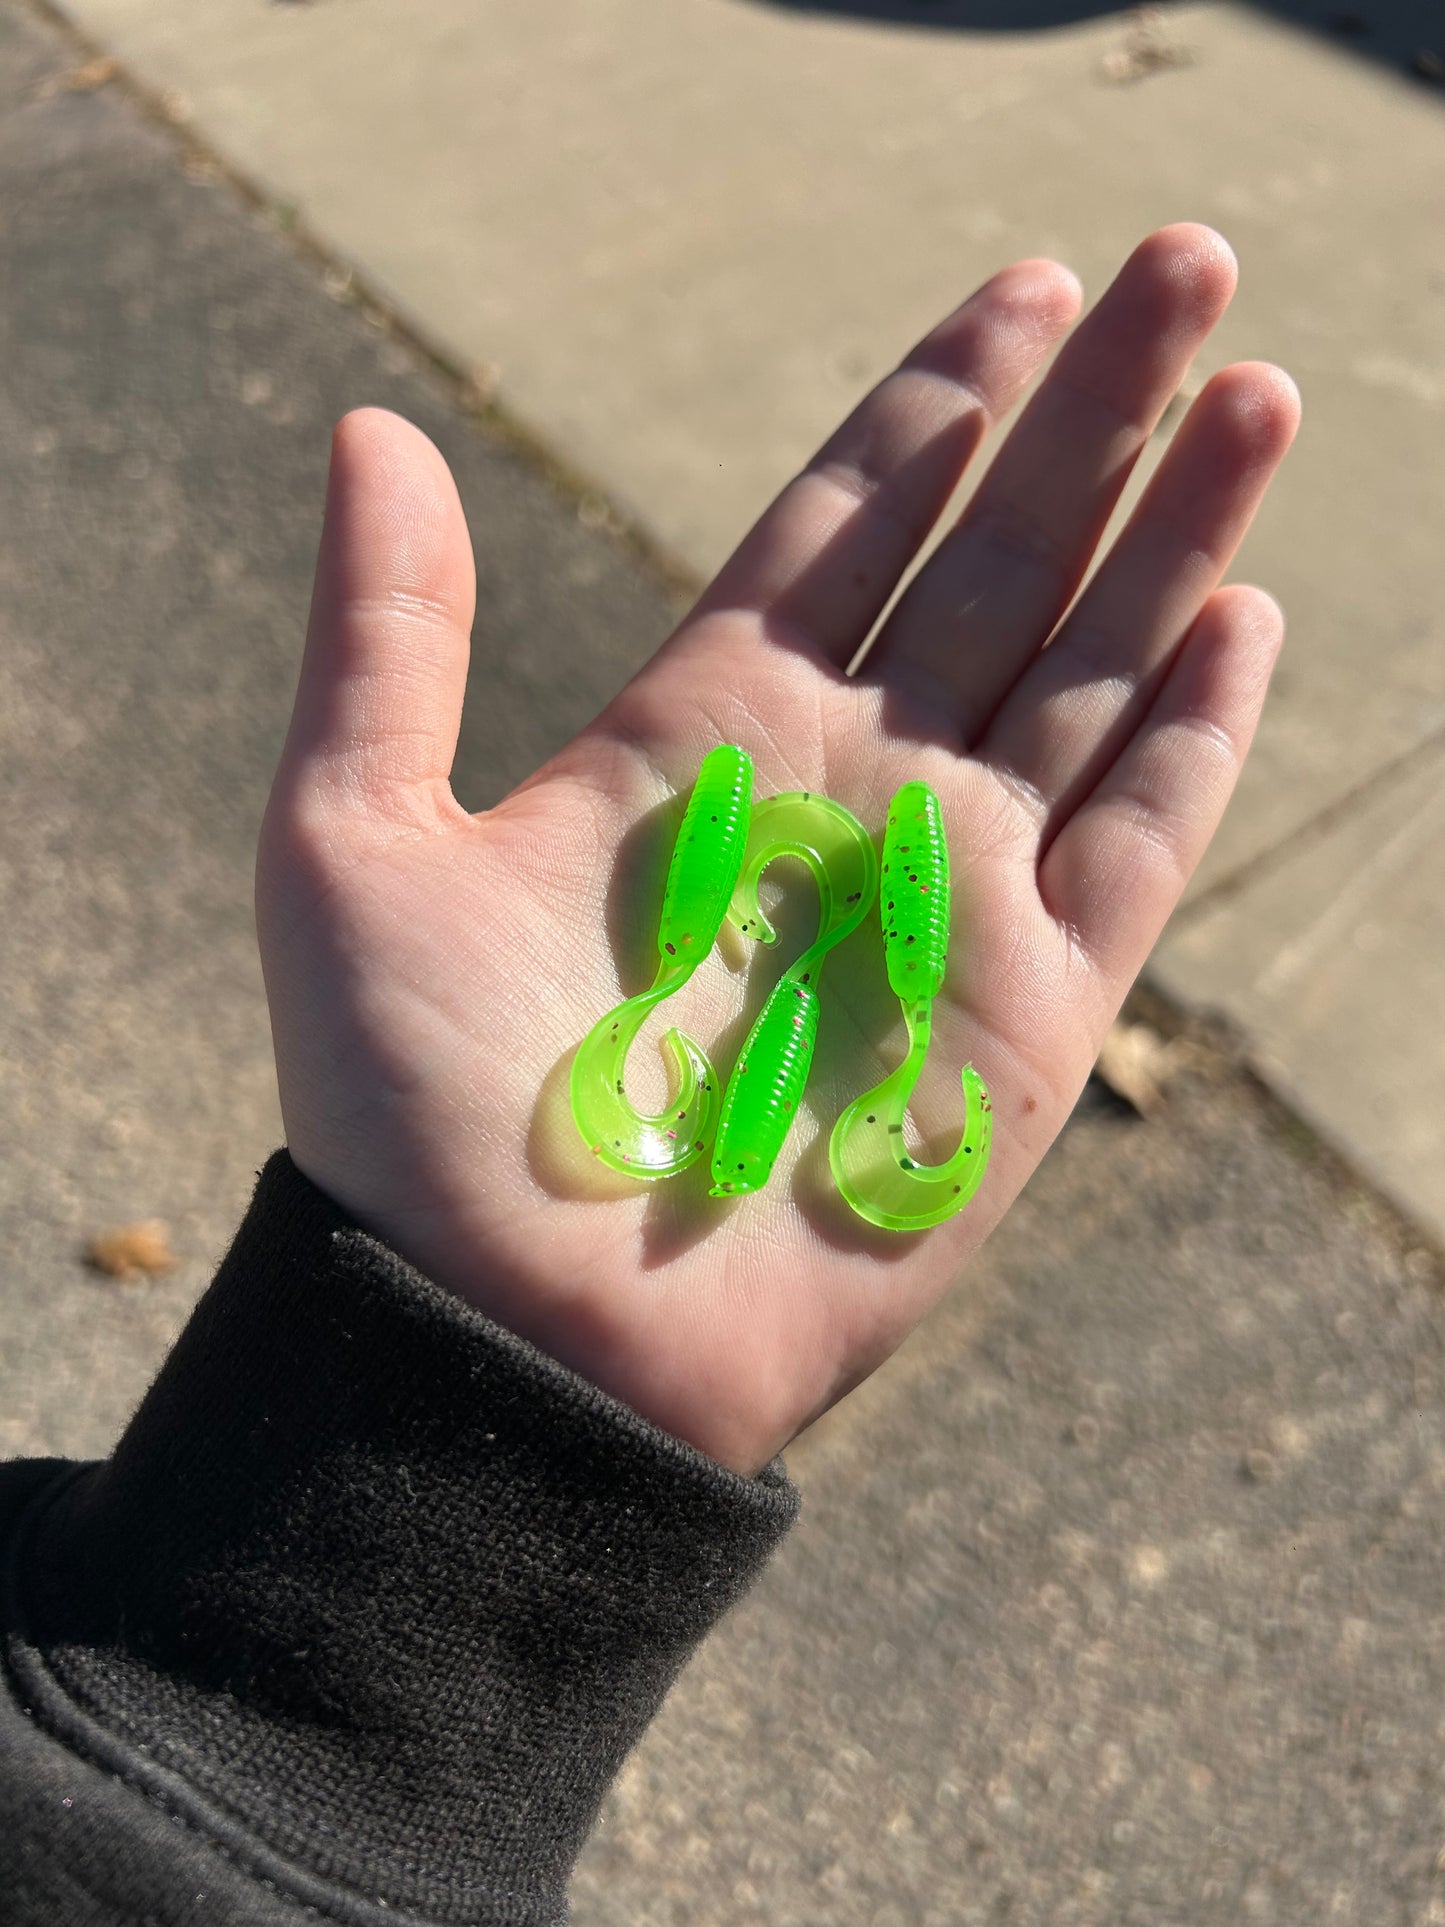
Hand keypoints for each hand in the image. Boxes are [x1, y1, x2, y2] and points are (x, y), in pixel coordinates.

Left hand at [256, 225, 1297, 1475]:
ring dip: (1171, 543)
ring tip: (1251, 391)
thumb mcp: (352, 840)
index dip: (936, 408)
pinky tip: (1237, 619)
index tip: (1024, 291)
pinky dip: (1185, 738)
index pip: (846, 529)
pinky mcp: (1024, 1017)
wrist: (516, 1339)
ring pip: (1084, 679)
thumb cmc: (416, 1112)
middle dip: (1091, 422)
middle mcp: (841, 794)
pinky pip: (1130, 849)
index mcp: (700, 735)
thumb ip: (386, 632)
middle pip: (991, 568)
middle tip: (1185, 267)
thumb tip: (370, 428)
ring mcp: (945, 899)